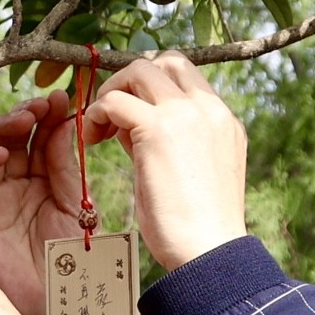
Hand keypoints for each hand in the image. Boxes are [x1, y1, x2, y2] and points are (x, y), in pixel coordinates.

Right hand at [0, 91, 87, 314]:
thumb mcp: (75, 202)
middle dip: (28, 115)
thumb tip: (64, 118)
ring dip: (4, 128)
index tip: (65, 98)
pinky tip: (1, 155)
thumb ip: (66, 164)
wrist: (56, 298)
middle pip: (14, 137)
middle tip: (45, 102)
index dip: (50, 115)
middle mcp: (14, 183)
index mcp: (42, 179)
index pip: (41, 137)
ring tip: (25, 118)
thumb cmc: (72, 256)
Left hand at [83, 53, 249, 272]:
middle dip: (131, 81)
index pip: (185, 77)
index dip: (152, 89)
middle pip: (165, 62)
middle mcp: (209, 108)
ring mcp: (187, 114)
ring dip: (111, 93)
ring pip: (139, 70)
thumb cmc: (197, 226)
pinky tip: (91, 142)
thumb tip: (127, 126)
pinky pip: (115, 101)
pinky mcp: (159, 128)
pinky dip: (96, 114)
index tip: (131, 117)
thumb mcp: (190, 172)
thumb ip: (166, 141)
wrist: (210, 252)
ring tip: (98, 130)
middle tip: (110, 116)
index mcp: (223, 120)